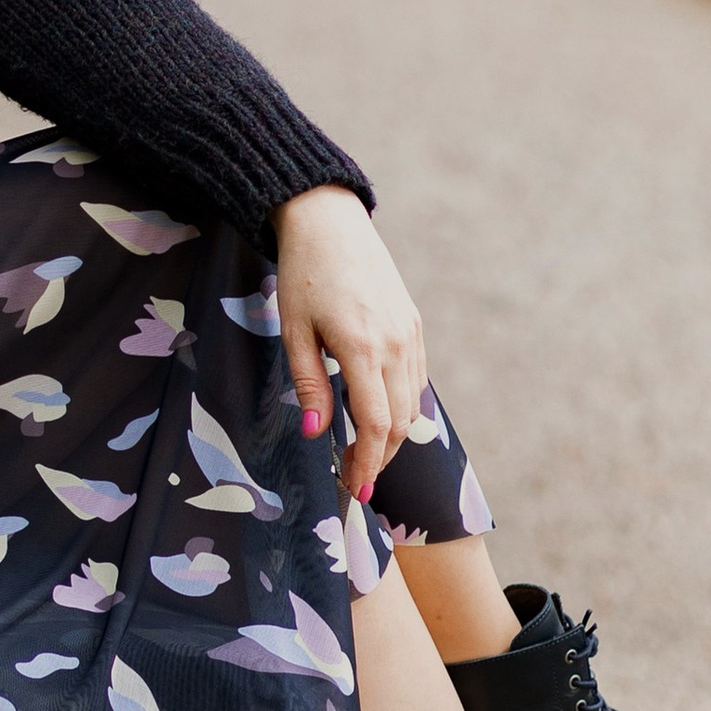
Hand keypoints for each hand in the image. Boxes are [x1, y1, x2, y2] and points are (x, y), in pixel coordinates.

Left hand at [273, 186, 427, 499]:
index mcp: (363, 346)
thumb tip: (317, 434)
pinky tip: (377, 416)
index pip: (375, 423)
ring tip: (363, 453)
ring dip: (391, 436)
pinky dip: (401, 407)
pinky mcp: (414, 324)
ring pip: (412, 404)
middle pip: (400, 422)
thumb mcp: (294, 330)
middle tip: (354, 479)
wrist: (329, 221)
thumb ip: (309, 384)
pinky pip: (415, 379)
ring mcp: (410, 333)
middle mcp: (395, 343)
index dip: (367, 463)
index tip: (354, 489)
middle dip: (380, 458)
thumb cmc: (303, 274)